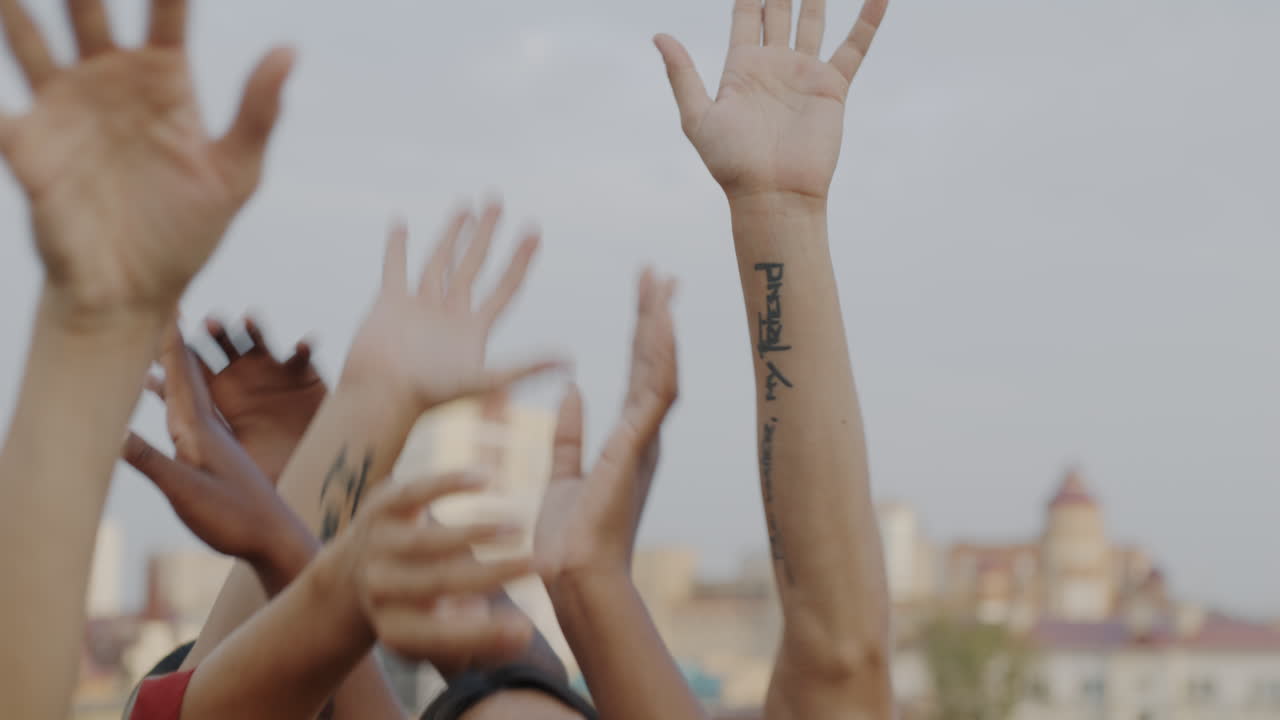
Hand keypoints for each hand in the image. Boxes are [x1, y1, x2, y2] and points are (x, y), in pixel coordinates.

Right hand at [0, 0, 293, 317]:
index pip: (167, 10)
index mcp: (166, 81)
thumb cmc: (188, 231)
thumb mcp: (236, 174)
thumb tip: (291, 48)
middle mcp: (111, 81)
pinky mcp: (29, 144)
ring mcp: (65, 108)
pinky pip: (3, 112)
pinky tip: (2, 81)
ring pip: (33, 39)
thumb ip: (259, 111)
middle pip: (91, 8)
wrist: (136, 293)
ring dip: (21, 10)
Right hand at [125, 322, 307, 571]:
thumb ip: (150, 462)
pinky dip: (188, 406)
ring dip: (182, 371)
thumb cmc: (233, 519)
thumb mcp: (186, 491)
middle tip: (165, 312)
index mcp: (201, 431)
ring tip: (168, 349)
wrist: (275, 541)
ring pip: (197, 398)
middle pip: (191, 379)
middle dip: (175, 345)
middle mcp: (212, 430)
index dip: (170, 344)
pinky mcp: (223, 462)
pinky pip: (202, 422)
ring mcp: (220, 445)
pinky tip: (182, 408)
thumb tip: (112, 433)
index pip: (183, 378)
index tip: (165, 308)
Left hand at [339, 472, 534, 661]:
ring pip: (428, 539)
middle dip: (496, 573)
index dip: (482, 635)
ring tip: (520, 525)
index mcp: (394, 628)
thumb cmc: (423, 607)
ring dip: (478, 531)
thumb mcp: (443, 633)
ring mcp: (377, 544)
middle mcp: (379, 588)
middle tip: (544, 564)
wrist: (356, 572)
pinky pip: (415, 492)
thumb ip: (481, 638)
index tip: (527, 627)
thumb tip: (522, 635)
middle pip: (439, 582)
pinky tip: (485, 478)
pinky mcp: (380, 506)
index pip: (438, 636)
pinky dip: (450, 483)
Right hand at [342, 203, 558, 410]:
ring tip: (465, 206)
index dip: (521, 259)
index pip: (505, 286)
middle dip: (486, 233)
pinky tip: (401, 223)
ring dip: (452, 233)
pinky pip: (395, 269)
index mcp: (474, 328)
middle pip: (474, 264)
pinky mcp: (389, 305)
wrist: (381, 398)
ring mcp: (420, 308)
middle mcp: (450, 314)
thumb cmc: (430, 394)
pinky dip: (397, 247)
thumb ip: (526, 368)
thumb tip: (569, 360)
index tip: (534, 230)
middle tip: (496, 200)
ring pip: (439, 262)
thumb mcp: (485, 380)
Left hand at [534, 270, 678, 580]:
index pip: (638, 372)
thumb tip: (573, 392)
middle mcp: (643, 435)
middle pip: (654, 363)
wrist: (572, 575)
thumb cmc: (569, 538)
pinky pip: (654, 394)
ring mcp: (643, 441)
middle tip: (659, 274)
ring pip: (660, 370)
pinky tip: (659, 323)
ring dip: (660, 326)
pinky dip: (659, 357)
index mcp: (627, 439)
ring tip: (660, 284)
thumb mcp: (565, 475)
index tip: (646, 294)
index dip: (643, 332)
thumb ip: (571, 434)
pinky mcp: (635, 449)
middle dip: (657, 317)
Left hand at [655, 0, 886, 201]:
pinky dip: (868, 21)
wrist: (774, 193)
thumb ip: (681, 74)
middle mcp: (774, 66)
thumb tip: (659, 35)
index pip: (746, 16)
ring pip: (813, 21)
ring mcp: (804, 74)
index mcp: (741, 68)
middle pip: (779, 12)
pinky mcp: (832, 88)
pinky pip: (854, 47)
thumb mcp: (697, 118)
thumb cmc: (732, 164)